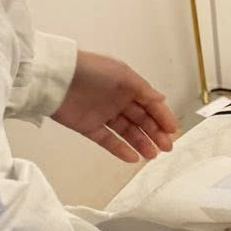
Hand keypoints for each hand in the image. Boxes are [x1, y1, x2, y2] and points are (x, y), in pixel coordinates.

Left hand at [53, 51, 178, 162]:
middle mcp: (117, 100)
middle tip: (166, 148)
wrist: (57, 79)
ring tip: (152, 155)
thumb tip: (162, 100)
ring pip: (127, 132)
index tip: (173, 132)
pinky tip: (133, 158)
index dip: (162, 117)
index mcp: (127, 86)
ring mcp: (103, 115)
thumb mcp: (124, 76)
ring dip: (141, 143)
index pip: (150, 104)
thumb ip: (144, 91)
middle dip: (155, 133)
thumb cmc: (93, 72)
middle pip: (141, 120)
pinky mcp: (88, 127)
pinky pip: (107, 140)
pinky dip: (120, 149)